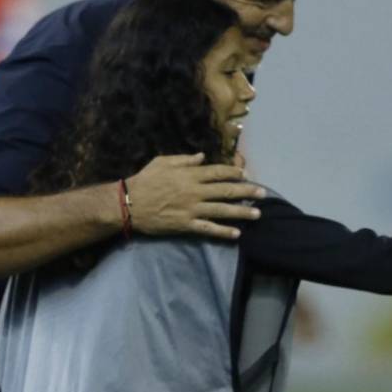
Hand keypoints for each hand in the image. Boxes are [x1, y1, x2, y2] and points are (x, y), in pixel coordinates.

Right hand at [127, 153, 265, 240]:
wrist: (129, 203)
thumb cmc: (145, 180)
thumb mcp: (163, 162)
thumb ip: (184, 159)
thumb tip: (202, 157)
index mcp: (190, 175)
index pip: (218, 172)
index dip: (233, 173)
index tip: (246, 175)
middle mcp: (195, 191)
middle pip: (226, 190)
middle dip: (246, 191)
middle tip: (263, 194)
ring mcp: (192, 209)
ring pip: (222, 210)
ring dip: (241, 212)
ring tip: (257, 214)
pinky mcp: (186, 225)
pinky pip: (208, 229)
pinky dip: (223, 232)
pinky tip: (236, 234)